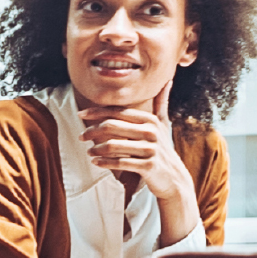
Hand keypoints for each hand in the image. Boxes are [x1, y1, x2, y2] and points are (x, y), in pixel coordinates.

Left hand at [77, 99, 194, 225]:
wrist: (174, 178)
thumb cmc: (164, 149)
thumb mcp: (163, 124)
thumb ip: (161, 103)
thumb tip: (169, 80)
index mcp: (150, 119)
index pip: (118, 112)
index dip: (97, 111)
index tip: (81, 114)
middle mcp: (151, 132)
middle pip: (112, 126)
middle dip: (92, 130)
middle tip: (81, 136)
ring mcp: (150, 149)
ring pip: (113, 145)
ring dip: (96, 149)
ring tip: (88, 151)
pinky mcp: (148, 166)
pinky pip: (120, 163)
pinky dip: (105, 163)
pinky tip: (95, 163)